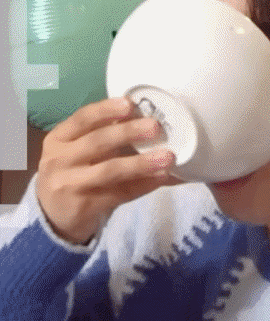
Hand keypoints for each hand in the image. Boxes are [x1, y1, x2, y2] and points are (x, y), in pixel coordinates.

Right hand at [35, 97, 182, 244]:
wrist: (52, 216)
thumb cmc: (73, 173)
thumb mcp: (76, 151)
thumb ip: (102, 136)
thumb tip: (144, 119)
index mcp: (59, 139)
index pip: (82, 119)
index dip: (106, 110)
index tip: (129, 103)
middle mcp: (60, 159)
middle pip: (97, 142)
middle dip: (127, 133)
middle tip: (154, 127)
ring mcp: (70, 184)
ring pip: (109, 170)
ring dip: (141, 163)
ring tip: (167, 157)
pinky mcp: (84, 206)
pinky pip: (119, 194)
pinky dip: (143, 185)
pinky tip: (160, 178)